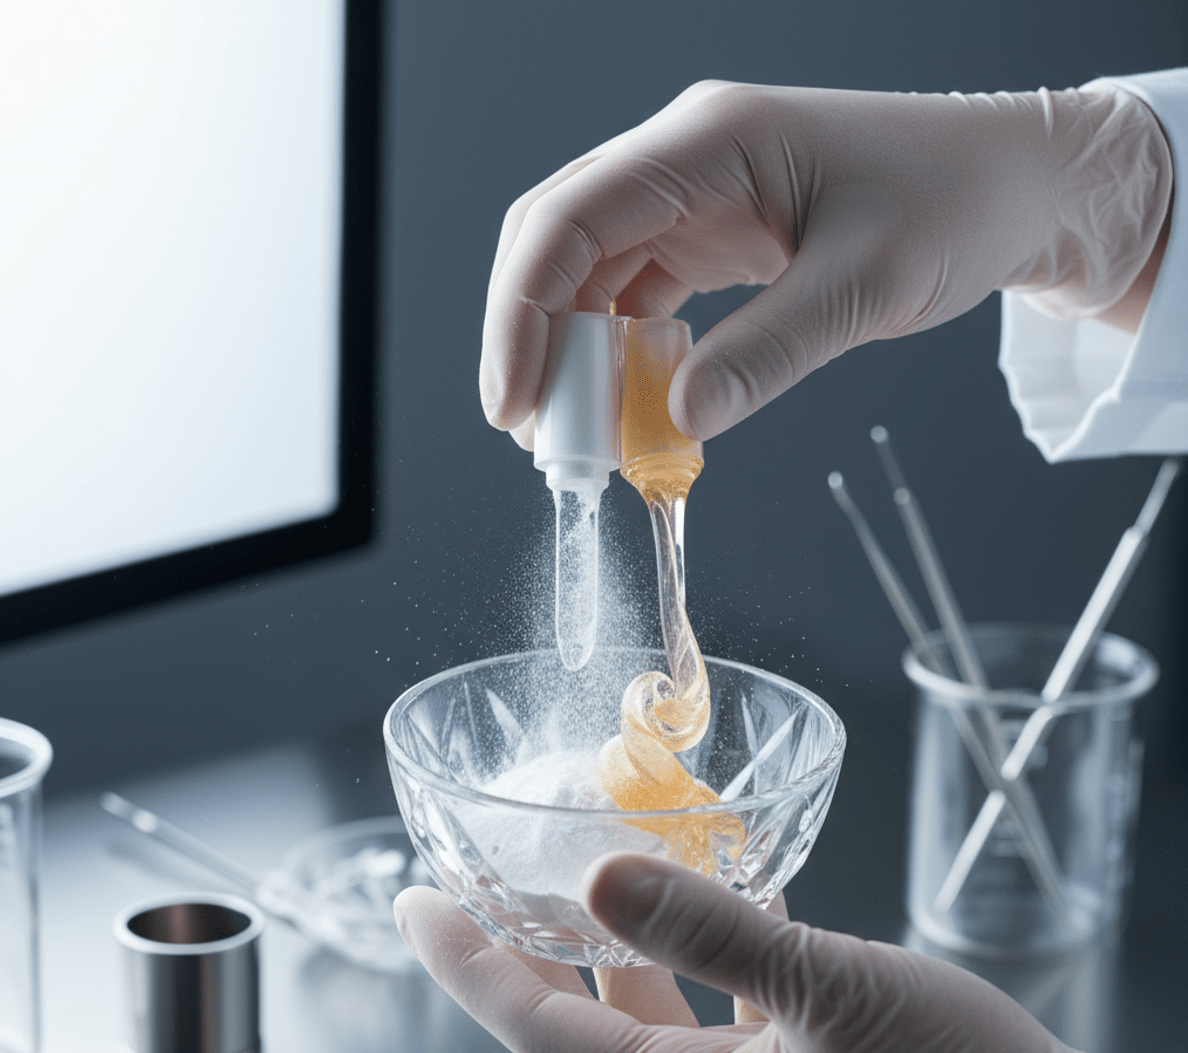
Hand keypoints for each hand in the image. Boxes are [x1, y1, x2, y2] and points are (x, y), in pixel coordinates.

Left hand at [395, 854, 1151, 1052]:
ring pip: (658, 1029)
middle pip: (587, 1032)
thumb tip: (604, 875)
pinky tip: (734, 915)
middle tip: (489, 884)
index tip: (413, 905)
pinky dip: (707, 975)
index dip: (468, 964)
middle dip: (533, 955)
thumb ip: (714, 932)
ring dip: (628, 956)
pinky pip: (723, 1038)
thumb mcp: (837, 992)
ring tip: (608, 876)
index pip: (540, 1032)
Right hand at [481, 81, 1170, 446]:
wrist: (1012, 186)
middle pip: (557, 244)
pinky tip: (633, 406)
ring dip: (575, 357)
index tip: (514, 405)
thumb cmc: (955, 205)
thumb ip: (766, 355)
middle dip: (534, 342)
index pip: (568, 220)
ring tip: (583, 437)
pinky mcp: (711, 236)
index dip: (521, 315)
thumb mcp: (865, 287)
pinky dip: (624, 356)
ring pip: (590, 275)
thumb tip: (674, 426)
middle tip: (541, 437)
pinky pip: (637, 295)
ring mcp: (693, 197)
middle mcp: (684, 160)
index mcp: (708, 142)